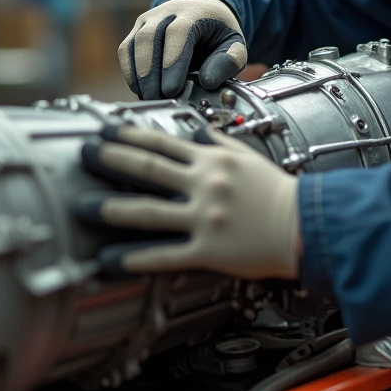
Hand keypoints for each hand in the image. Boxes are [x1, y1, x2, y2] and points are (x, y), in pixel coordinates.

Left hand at [77, 124, 299, 279]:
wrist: (307, 225)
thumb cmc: (279, 192)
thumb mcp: (249, 158)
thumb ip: (220, 144)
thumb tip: (198, 131)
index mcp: (213, 161)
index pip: (163, 142)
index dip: (130, 136)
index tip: (104, 130)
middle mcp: (205, 186)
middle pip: (149, 169)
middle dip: (112, 159)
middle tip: (83, 154)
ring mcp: (205, 219)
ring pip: (150, 212)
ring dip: (113, 208)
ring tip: (83, 207)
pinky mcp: (209, 251)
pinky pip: (166, 255)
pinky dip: (135, 258)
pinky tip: (110, 260)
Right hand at [119, 0, 247, 98]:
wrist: (202, 9)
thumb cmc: (218, 31)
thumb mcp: (234, 44)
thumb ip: (228, 61)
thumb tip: (208, 82)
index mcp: (193, 12)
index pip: (177, 34)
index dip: (172, 62)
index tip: (172, 89)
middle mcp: (165, 12)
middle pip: (149, 39)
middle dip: (152, 74)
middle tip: (160, 99)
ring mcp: (147, 20)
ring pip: (133, 45)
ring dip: (139, 76)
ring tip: (151, 98)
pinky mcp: (136, 31)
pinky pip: (126, 51)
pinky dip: (130, 72)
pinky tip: (141, 90)